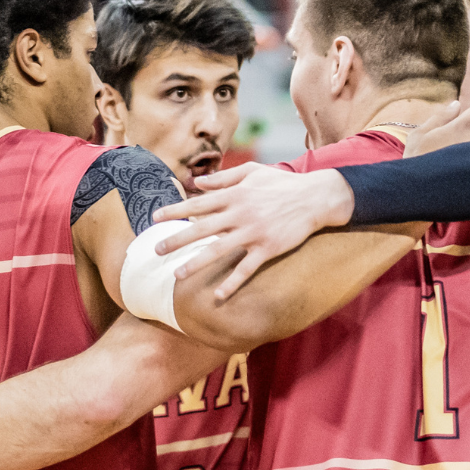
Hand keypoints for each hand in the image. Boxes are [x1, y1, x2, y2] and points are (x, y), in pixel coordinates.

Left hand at [151, 165, 354, 303]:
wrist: (315, 198)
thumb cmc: (282, 183)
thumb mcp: (253, 172)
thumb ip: (224, 177)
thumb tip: (198, 182)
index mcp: (235, 195)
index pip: (198, 203)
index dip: (175, 210)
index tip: (155, 217)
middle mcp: (240, 214)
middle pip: (202, 228)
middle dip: (177, 239)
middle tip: (156, 250)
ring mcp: (254, 233)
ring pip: (219, 251)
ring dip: (196, 263)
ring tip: (177, 275)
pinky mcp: (268, 249)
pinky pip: (246, 269)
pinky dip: (232, 284)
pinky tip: (218, 296)